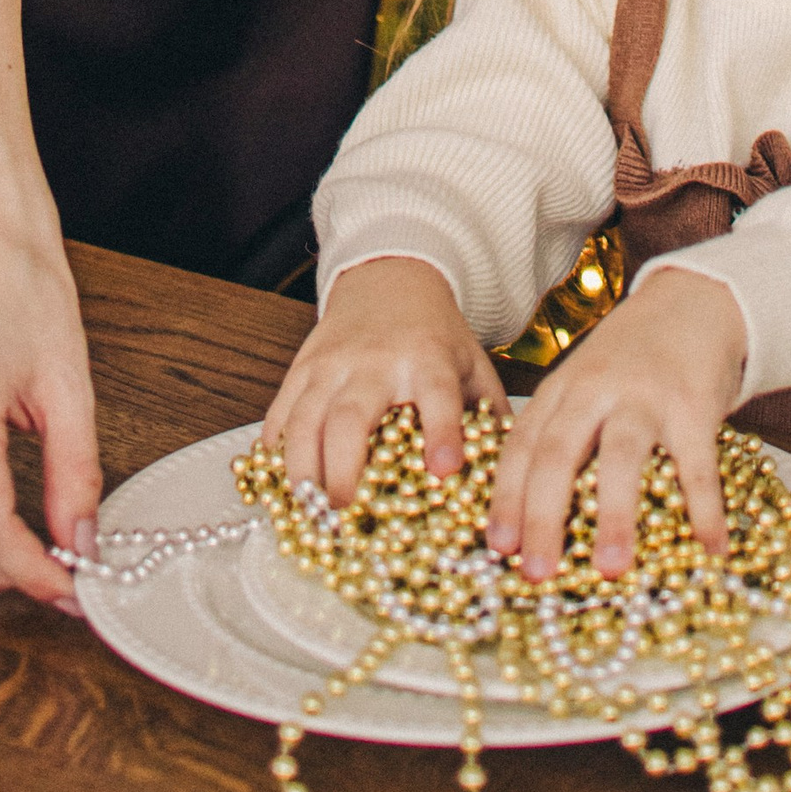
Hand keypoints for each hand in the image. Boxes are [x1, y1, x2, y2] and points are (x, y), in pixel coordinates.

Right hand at [265, 255, 505, 503]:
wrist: (389, 279)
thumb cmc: (437, 336)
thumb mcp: (473, 363)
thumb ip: (492, 416)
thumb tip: (516, 481)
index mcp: (428, 359)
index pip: (437, 394)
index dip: (443, 431)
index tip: (445, 470)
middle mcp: (375, 361)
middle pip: (350, 417)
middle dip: (343, 468)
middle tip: (345, 513)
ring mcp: (331, 364)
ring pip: (304, 418)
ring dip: (301, 469)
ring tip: (308, 511)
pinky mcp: (302, 367)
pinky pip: (279, 412)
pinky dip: (274, 451)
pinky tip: (277, 486)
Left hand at [485, 264, 745, 579]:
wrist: (694, 300)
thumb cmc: (631, 357)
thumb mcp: (583, 380)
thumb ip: (560, 430)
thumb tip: (533, 514)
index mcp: (562, 389)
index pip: (522, 445)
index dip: (507, 496)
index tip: (498, 546)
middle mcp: (596, 390)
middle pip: (558, 453)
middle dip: (544, 516)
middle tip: (537, 573)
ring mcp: (645, 397)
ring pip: (621, 457)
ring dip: (615, 517)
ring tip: (611, 571)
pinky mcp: (693, 406)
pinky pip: (697, 465)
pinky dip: (704, 509)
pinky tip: (710, 548)